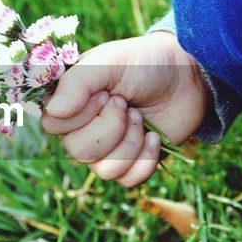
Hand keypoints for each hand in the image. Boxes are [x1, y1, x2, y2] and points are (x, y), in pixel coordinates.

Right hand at [41, 32, 208, 186]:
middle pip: (78, 152)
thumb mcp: (109, 62)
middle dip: (112, 127)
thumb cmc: (144, 63)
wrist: (187, 77)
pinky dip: (146, 159)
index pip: (54, 125)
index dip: (81, 114)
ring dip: (130, 142)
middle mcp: (82, 129)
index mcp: (70, 102)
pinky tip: (154, 137)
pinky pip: (128, 180)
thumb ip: (78, 82)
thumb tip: (54, 112)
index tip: (104, 94)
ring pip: (105, 171)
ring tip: (140, 117)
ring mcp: (106, 150)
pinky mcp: (131, 164)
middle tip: (126, 103)